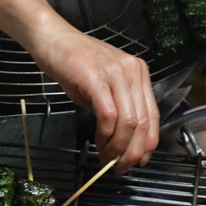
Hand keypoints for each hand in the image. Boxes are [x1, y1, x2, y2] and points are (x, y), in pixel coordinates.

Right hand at [24, 20, 158, 168]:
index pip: (153, 114)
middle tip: (120, 166)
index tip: (140, 160)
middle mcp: (132, 71)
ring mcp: (116, 74)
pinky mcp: (96, 79)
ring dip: (118, 147)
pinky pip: (108, 116)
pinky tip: (98, 142)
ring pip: (128, 122)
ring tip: (106, 158)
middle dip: (132, 152)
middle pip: (143, 122)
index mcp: (138, 72)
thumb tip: (124, 141)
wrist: (53, 39)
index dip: (148, 143)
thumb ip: (118, 107)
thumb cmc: (75, 63)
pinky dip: (105, 136)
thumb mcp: (105, 84)